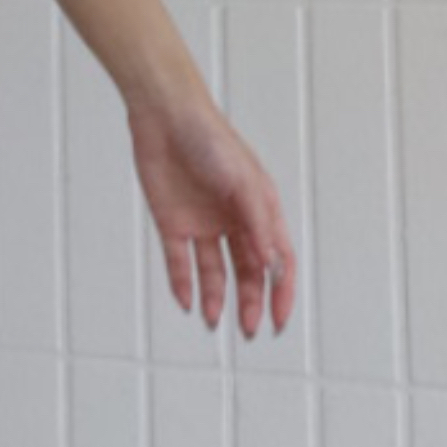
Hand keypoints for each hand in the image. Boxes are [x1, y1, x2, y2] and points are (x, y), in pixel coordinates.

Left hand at [124, 79, 297, 338]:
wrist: (165, 116)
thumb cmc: (211, 138)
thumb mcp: (244, 183)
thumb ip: (258, 225)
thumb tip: (272, 266)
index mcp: (261, 210)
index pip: (278, 261)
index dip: (281, 292)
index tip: (278, 321)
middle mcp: (234, 220)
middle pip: (247, 272)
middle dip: (250, 303)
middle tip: (249, 330)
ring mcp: (203, 223)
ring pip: (214, 272)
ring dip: (216, 298)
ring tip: (214, 321)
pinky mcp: (173, 222)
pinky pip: (180, 261)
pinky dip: (183, 282)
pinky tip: (187, 302)